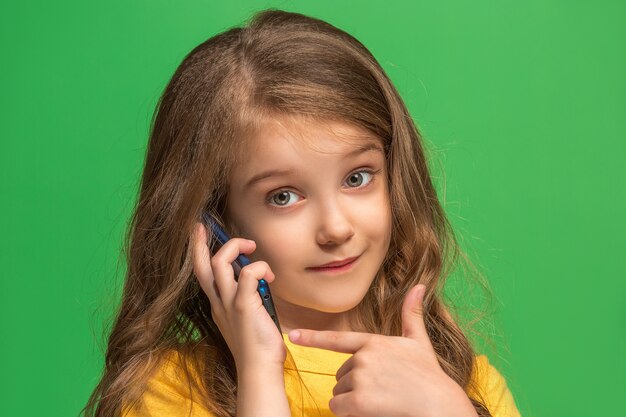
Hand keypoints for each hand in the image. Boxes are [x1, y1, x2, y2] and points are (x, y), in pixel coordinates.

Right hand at [191, 222, 285, 369]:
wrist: (258, 369)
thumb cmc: (257, 345)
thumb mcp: (246, 317)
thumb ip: (247, 298)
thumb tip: (257, 279)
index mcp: (218, 304)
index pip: (202, 274)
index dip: (198, 252)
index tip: (200, 234)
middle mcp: (218, 302)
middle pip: (202, 265)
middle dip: (200, 242)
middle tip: (203, 225)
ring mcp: (228, 303)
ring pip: (219, 263)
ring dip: (236, 247)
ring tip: (252, 247)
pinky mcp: (242, 305)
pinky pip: (247, 274)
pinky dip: (259, 267)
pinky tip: (269, 277)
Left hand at [288, 284, 477, 416]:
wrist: (439, 406)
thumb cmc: (429, 376)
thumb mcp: (420, 342)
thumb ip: (411, 315)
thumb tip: (418, 286)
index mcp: (374, 343)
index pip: (337, 340)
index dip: (312, 338)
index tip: (292, 336)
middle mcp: (364, 357)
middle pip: (340, 374)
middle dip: (354, 383)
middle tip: (381, 388)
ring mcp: (361, 378)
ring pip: (339, 392)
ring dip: (352, 399)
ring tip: (379, 399)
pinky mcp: (359, 401)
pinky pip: (338, 407)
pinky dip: (348, 413)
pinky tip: (368, 411)